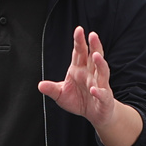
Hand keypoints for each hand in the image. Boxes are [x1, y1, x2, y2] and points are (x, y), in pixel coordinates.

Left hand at [37, 27, 140, 145]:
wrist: (95, 115)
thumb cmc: (79, 101)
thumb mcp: (61, 95)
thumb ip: (52, 89)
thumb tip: (40, 85)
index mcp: (80, 69)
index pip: (80, 52)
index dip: (79, 41)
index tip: (79, 30)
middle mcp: (91, 74)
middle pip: (94, 58)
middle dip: (94, 46)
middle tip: (92, 35)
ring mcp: (100, 85)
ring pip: (102, 72)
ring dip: (100, 63)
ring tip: (96, 55)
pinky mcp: (105, 99)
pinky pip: (103, 94)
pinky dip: (99, 92)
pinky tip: (94, 89)